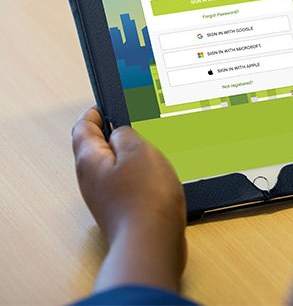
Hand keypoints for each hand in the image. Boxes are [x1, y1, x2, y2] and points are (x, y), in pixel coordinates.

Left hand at [72, 108, 186, 291]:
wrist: (152, 242)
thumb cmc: (145, 197)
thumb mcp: (138, 150)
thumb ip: (125, 134)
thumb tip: (120, 132)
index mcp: (90, 160)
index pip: (83, 128)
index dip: (95, 112)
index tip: (106, 103)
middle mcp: (92, 180)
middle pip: (96, 148)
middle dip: (113, 132)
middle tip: (133, 120)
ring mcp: (106, 197)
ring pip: (113, 166)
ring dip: (129, 154)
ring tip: (150, 144)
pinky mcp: (122, 210)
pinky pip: (126, 182)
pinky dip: (138, 172)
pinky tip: (156, 173)